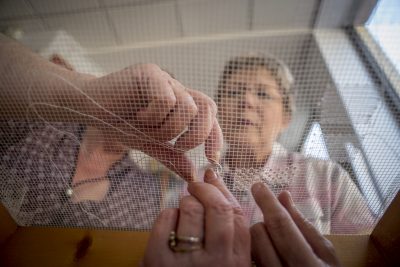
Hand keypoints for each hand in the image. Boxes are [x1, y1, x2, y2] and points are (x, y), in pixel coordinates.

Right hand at [80, 64, 222, 180]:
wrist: (89, 108)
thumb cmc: (119, 122)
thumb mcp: (149, 144)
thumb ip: (171, 156)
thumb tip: (193, 174)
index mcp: (180, 101)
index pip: (210, 114)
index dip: (215, 135)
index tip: (211, 158)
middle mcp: (176, 87)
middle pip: (207, 108)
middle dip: (196, 135)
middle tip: (177, 146)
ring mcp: (165, 78)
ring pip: (187, 107)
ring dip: (167, 128)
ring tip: (146, 127)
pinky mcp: (151, 72)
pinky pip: (166, 99)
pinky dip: (153, 116)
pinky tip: (138, 115)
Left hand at [142, 169, 250, 266]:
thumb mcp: (225, 263)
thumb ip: (228, 231)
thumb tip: (214, 179)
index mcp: (237, 263)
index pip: (238, 216)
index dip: (224, 191)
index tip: (213, 178)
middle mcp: (216, 263)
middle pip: (218, 209)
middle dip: (206, 189)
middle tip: (195, 185)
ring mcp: (187, 262)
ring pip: (191, 209)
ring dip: (185, 202)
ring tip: (183, 214)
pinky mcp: (158, 260)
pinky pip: (166, 218)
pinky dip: (167, 215)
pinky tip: (169, 226)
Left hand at [250, 183, 340, 266]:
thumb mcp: (325, 252)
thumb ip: (303, 224)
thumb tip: (283, 195)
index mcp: (309, 263)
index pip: (282, 225)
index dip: (268, 202)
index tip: (257, 186)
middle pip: (260, 233)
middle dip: (265, 221)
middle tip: (275, 223)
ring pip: (251, 245)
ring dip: (259, 236)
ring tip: (275, 242)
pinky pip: (250, 258)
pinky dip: (255, 250)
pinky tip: (267, 250)